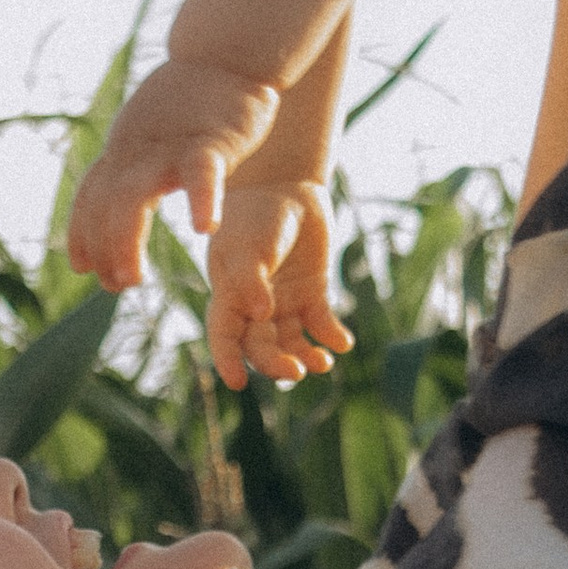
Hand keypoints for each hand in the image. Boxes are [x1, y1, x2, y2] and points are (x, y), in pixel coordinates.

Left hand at [68, 59, 281, 290]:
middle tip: (114, 284)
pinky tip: (204, 228)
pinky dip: (202, 200)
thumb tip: (119, 197)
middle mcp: (137, 149)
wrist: (227, 53)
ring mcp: (170, 145)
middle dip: (102, 246)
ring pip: (134, 195)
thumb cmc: (194, 101)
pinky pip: (203, 174)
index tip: (82, 267)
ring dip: (126, 239)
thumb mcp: (153, 135)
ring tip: (132, 278)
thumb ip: (135, 165)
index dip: (81, 231)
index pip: (90, 195)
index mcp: (124, 150)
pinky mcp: (211, 140)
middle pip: (105, 202)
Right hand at [207, 177, 354, 390]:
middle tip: (296, 371)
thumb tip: (261, 315)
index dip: (228, 362)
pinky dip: (332, 336)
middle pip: (261, 346)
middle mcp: (255, 305)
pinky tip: (343, 343)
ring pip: (292, 342)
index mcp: (230, 295)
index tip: (238, 384)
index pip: (224, 337)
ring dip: (305, 357)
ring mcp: (284, 300)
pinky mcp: (312, 292)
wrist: (287, 183)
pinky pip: (321, 323)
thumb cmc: (257, 212)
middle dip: (276, 364)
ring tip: (322, 363)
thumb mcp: (249, 244)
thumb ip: (251, 279)